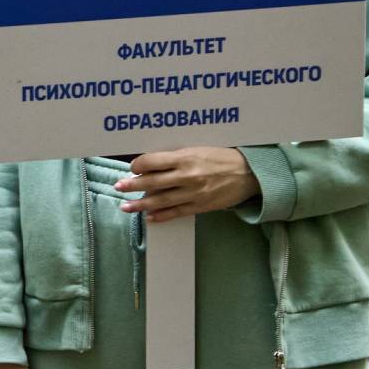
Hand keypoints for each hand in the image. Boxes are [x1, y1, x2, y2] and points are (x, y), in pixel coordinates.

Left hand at [115, 147, 258, 222]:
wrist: (249, 174)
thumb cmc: (221, 158)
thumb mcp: (197, 150)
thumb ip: (175, 157)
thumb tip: (151, 165)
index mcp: (185, 158)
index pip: (152, 162)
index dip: (138, 165)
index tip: (133, 167)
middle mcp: (187, 176)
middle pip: (152, 182)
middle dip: (132, 185)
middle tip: (118, 187)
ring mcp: (193, 193)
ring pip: (161, 200)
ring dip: (141, 204)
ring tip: (126, 207)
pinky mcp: (201, 206)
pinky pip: (177, 212)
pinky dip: (161, 216)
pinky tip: (149, 218)